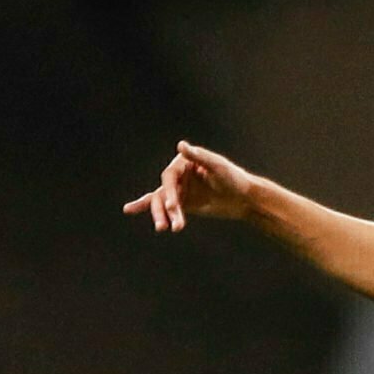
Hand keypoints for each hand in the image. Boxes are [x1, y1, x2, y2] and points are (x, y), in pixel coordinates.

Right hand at [124, 141, 258, 230]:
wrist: (244, 198)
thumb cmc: (233, 178)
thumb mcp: (218, 167)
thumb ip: (199, 157)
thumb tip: (180, 145)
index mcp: (185, 162)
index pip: (169, 176)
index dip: (169, 191)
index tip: (173, 205)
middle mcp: (179, 174)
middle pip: (163, 191)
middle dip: (163, 208)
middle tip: (163, 224)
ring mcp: (180, 189)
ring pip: (163, 202)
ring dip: (161, 216)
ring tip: (162, 228)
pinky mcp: (183, 203)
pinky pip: (166, 208)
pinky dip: (152, 210)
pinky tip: (129, 209)